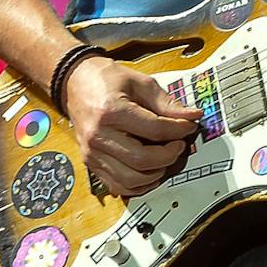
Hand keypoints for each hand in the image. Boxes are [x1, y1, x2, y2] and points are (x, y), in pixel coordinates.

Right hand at [66, 57, 201, 198]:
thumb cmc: (106, 80)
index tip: (190, 125)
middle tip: (180, 144)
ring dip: (155, 173)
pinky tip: (150, 172)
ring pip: (130, 179)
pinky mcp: (90, 162)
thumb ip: (166, 102)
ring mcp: (92, 153)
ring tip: (166, 158)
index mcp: (111, 112)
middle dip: (169, 155)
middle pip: (142, 160)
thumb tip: (192, 116)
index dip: (179, 130)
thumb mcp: (140, 82)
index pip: (155, 130)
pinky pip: (116, 185)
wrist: (75, 83)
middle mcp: (98, 136)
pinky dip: (137, 185)